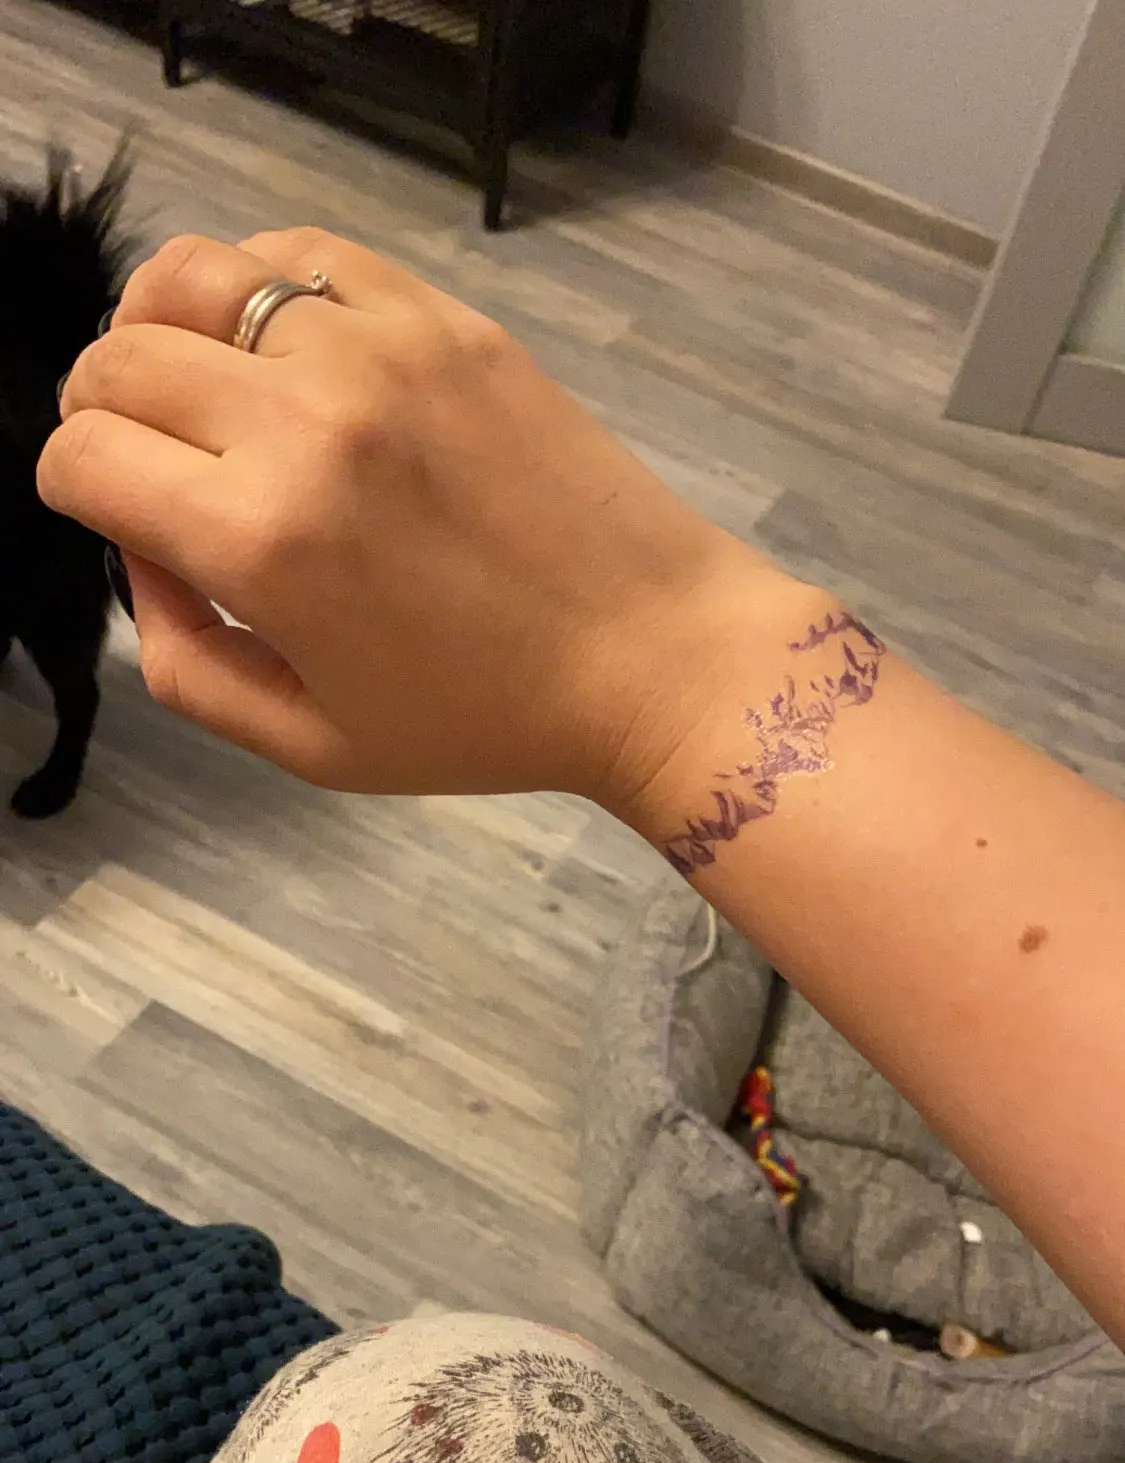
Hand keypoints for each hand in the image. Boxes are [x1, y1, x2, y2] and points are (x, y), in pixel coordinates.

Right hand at [38, 226, 764, 807]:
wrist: (649, 654)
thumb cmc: (481, 721)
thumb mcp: (308, 746)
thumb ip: (184, 663)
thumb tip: (140, 557)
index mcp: (261, 540)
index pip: (82, 459)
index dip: (79, 493)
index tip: (130, 523)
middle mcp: (303, 422)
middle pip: (116, 361)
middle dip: (106, 416)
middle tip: (157, 465)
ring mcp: (376, 349)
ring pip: (188, 277)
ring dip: (162, 332)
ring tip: (203, 389)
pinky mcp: (439, 316)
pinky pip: (297, 253)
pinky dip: (257, 287)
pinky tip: (281, 347)